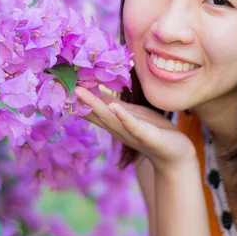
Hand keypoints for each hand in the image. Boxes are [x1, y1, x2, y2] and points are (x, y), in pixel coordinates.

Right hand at [74, 86, 195, 170]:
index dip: (76, 97)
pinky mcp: (147, 136)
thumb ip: (110, 104)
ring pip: (109, 118)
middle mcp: (118, 129)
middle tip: (62, 84)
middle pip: (95, 112)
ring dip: (94, 105)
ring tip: (80, 91)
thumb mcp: (129, 114)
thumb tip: (91, 89)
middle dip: (80, 99)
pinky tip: (114, 106)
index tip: (60, 81)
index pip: (90, 109)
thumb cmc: (153, 130)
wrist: (176, 153)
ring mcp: (131, 133)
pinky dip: (123, 117)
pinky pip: (133, 126)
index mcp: (114, 122)